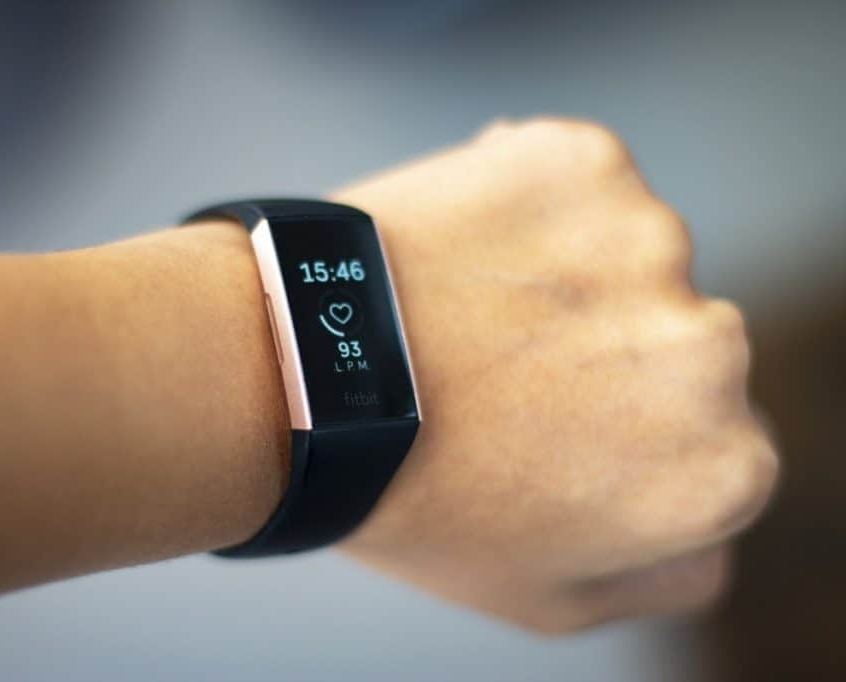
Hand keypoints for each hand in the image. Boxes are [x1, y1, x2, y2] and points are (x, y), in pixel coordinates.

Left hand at [334, 119, 778, 632]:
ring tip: (468, 311)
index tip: (556, 432)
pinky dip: (528, 200)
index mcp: (720, 467)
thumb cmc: (411, 499)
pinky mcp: (587, 162)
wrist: (298, 381)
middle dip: (607, 355)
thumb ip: (661, 568)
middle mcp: (709, 351)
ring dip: (567, 273)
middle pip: (674, 342)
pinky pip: (577, 180)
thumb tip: (698, 523)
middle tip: (503, 373)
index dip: (622, 435)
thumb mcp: (551, 595)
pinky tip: (462, 247)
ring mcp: (650, 243)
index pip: (707, 439)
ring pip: (628, 255)